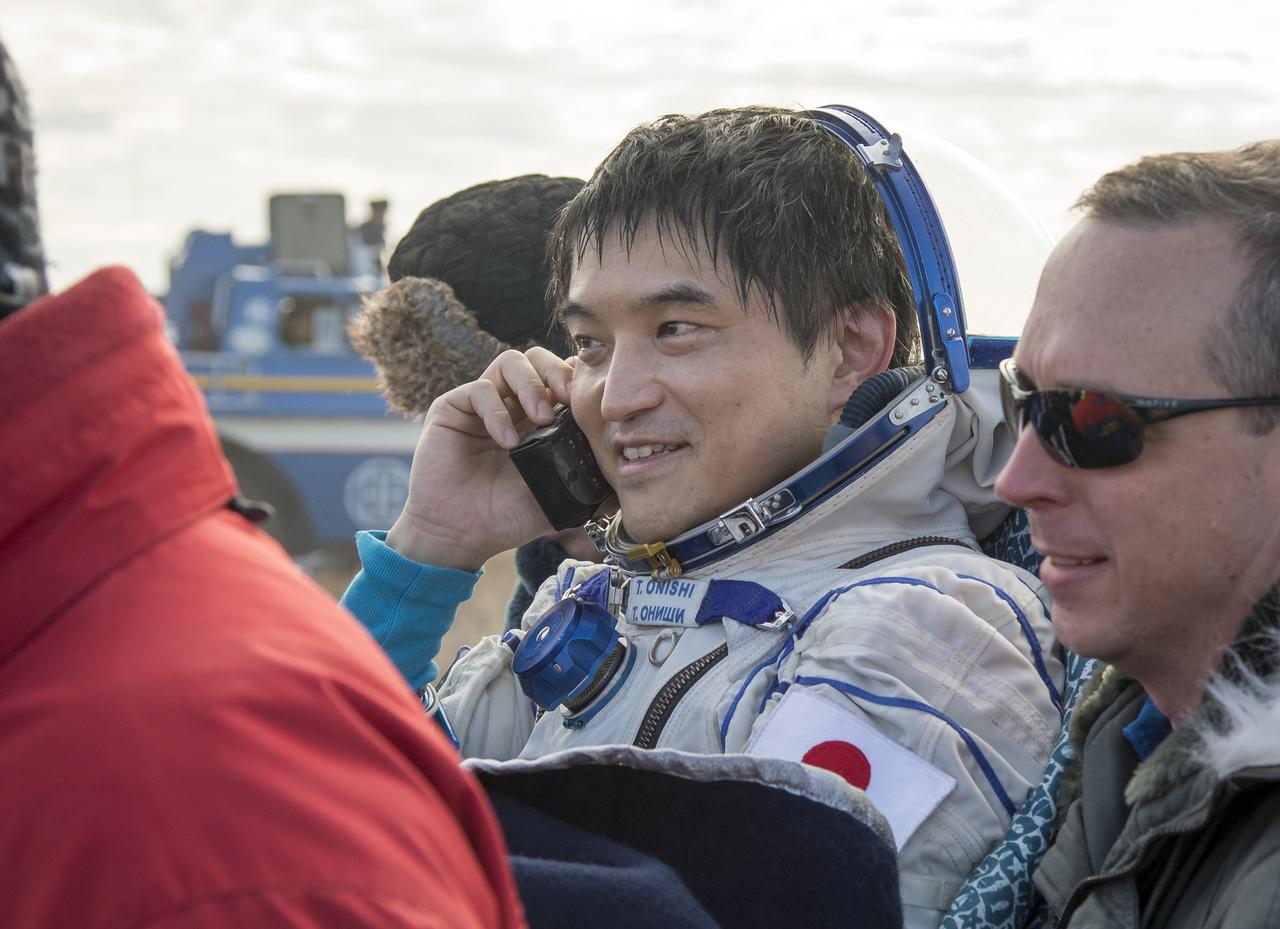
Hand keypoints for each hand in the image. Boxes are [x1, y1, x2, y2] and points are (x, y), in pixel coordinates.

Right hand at [386, 347, 575, 569]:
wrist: (461, 535)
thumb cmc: (507, 517)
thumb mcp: (558, 496)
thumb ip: (587, 478)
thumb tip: (628, 470)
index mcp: (537, 418)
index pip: (560, 377)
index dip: (576, 379)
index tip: (591, 401)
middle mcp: (510, 404)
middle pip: (537, 359)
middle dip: (557, 372)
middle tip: (569, 399)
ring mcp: (482, 404)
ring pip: (511, 362)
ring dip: (532, 385)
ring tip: (541, 419)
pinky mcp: (453, 408)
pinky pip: (480, 389)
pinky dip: (498, 412)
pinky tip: (508, 442)